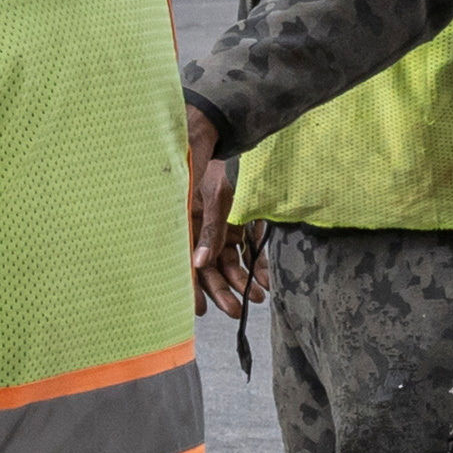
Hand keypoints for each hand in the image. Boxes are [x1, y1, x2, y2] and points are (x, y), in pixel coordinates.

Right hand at [184, 107, 266, 319]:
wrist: (219, 140)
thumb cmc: (210, 167)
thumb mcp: (213, 199)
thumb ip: (208, 232)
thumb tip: (198, 264)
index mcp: (186, 227)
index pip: (187, 264)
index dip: (192, 288)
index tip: (198, 311)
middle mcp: (200, 231)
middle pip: (210, 268)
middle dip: (223, 291)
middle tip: (236, 311)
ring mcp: (218, 228)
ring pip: (228, 261)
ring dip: (242, 281)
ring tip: (257, 297)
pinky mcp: (234, 224)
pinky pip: (244, 248)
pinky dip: (255, 263)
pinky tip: (265, 279)